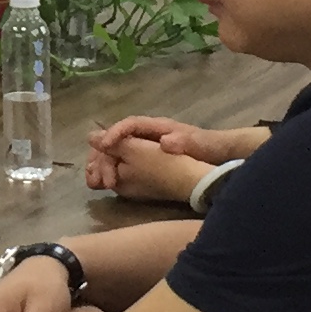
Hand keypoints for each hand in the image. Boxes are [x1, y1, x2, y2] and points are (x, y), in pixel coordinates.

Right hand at [87, 137, 213, 202]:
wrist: (218, 157)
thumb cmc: (207, 146)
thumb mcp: (197, 144)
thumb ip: (183, 141)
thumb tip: (164, 142)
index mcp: (156, 127)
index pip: (129, 125)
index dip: (114, 133)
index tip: (104, 146)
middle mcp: (145, 136)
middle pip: (116, 141)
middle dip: (102, 156)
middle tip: (96, 175)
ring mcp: (143, 150)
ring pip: (114, 154)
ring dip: (101, 166)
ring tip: (92, 182)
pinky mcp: (143, 164)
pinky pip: (121, 166)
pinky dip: (109, 174)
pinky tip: (101, 186)